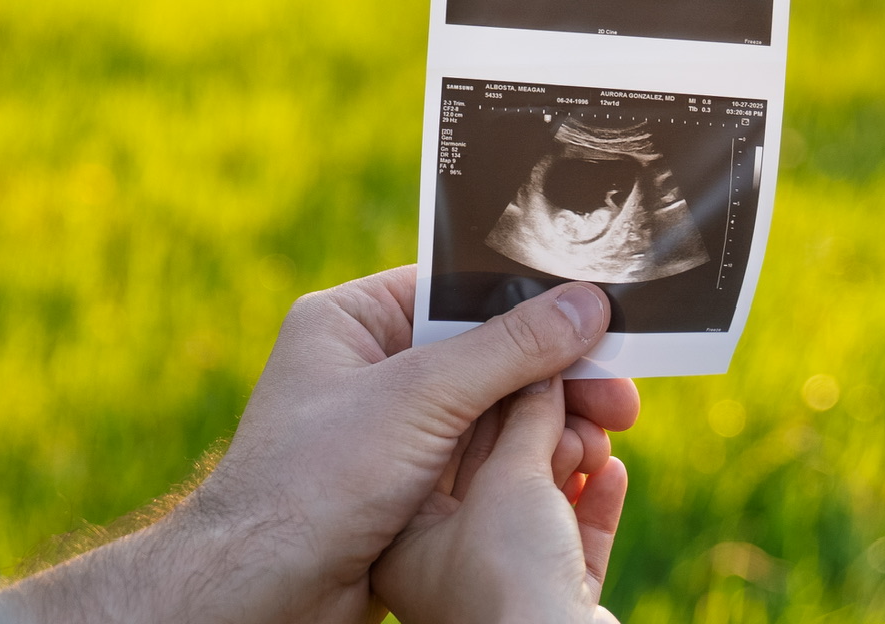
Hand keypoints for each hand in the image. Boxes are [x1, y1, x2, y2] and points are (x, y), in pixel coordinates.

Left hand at [0, 270, 637, 623]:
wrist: (263, 593)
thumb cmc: (313, 482)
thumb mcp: (420, 398)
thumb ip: (508, 348)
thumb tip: (587, 301)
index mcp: (351, 323)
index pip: (456, 290)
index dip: (531, 303)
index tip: (599, 318)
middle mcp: (368, 369)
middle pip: (484, 354)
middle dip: (556, 375)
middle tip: (622, 396)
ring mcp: (388, 433)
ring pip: (489, 413)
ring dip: (550, 424)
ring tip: (606, 442)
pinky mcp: (406, 489)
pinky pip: (480, 465)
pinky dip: (526, 467)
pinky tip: (573, 474)